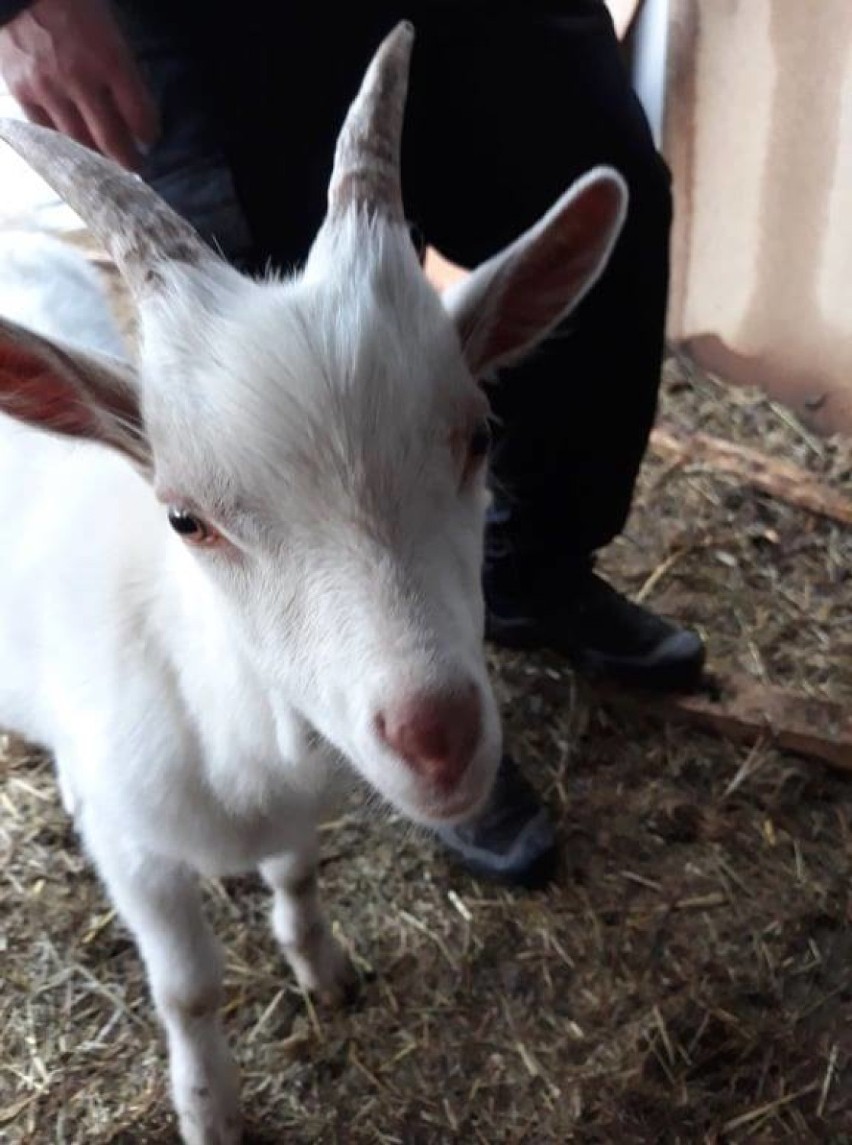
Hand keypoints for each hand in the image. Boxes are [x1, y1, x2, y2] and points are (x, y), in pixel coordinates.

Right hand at [0, 0, 157, 168]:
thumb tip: (131, 104)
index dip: (149, 134)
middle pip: (111, 140)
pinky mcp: (22, 91)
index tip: (150, 140)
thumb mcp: (108, 27)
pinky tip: (73, 147)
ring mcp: (48, 88)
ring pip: (78, 143)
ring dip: (96, 157)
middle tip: (135, 167)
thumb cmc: (71, 1)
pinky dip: (62, 143)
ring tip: (106, 162)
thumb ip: (120, 66)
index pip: (140, 116)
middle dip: (128, 160)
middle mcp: (79, 79)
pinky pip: (47, 131)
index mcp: (109, 59)